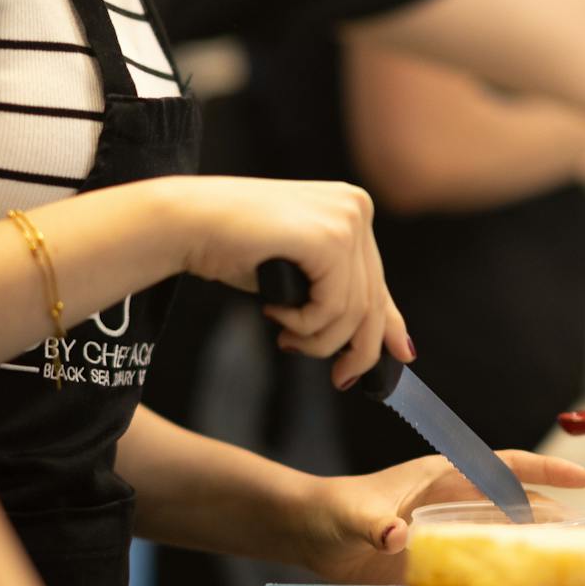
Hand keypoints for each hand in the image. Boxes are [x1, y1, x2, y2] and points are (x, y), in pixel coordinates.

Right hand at [164, 175, 409, 383]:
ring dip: (319, 341)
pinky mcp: (329, 237)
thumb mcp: (299, 274)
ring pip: (355, 311)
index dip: (387, 329)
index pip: (380, 282)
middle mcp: (357, 207)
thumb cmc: (234, 246)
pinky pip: (332, 307)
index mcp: (352, 207)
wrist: (188, 222)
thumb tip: (393, 345)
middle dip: (357, 350)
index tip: (396, 361)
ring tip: (287, 339)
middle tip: (340, 378)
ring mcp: (346, 220)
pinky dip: (304, 325)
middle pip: (374, 300)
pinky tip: (275, 313)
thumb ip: (342, 296)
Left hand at [295, 451, 584, 584]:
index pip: (504, 466)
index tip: (582, 479)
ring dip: (535, 541)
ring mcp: (445, 528)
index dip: (545, 470)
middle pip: (514, 501)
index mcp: (440, 475)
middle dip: (554, 512)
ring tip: (575, 559)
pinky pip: (480, 560)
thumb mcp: (351, 516)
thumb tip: (394, 538)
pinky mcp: (435, 556)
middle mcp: (451, 499)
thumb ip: (374, 525)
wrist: (306, 532)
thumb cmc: (329, 511)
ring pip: (502, 531)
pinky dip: (505, 569)